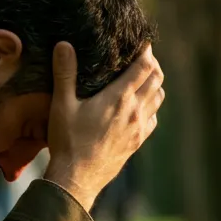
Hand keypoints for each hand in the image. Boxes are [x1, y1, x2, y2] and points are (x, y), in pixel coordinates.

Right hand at [43, 42, 164, 210]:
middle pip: (157, 80)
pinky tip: (139, 107)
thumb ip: (65, 73)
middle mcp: (135, 111)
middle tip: (142, 57)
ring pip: (159, 98)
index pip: (144, 67)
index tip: (143, 42)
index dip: (147, 51)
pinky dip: (151, 107)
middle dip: (153, 65)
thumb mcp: (62, 105)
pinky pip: (153, 119)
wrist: (77, 178)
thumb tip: (64, 44)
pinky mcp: (137, 142)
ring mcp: (139, 128)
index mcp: (119, 98)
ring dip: (154, 85)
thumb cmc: (68, 141)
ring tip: (143, 79)